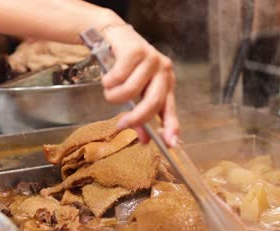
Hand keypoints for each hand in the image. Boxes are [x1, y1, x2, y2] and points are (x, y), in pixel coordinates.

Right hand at [100, 25, 178, 146]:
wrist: (114, 37)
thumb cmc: (126, 68)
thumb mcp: (135, 93)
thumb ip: (140, 116)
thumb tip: (143, 140)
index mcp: (166, 83)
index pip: (170, 108)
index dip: (171, 126)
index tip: (170, 143)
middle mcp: (163, 71)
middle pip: (153, 102)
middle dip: (136, 117)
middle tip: (122, 124)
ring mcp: (151, 59)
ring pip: (130, 90)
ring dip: (114, 95)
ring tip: (110, 89)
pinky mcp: (136, 50)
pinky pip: (118, 77)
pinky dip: (108, 81)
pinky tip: (108, 77)